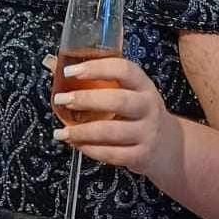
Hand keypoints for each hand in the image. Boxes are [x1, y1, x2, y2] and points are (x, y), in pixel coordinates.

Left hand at [48, 54, 181, 179]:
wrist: (167, 145)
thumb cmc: (137, 111)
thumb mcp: (125, 91)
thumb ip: (92, 78)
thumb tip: (52, 63)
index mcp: (142, 85)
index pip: (124, 69)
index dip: (97, 68)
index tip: (71, 71)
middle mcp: (148, 106)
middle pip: (118, 100)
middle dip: (86, 99)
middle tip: (61, 100)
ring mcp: (146, 132)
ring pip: (112, 131)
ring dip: (82, 132)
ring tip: (61, 132)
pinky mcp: (141, 155)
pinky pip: (112, 154)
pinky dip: (91, 150)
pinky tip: (77, 145)